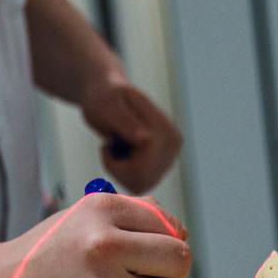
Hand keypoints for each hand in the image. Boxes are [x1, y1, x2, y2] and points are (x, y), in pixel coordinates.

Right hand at [0, 192, 190, 277]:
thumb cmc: (45, 257)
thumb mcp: (81, 221)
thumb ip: (130, 221)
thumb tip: (181, 235)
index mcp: (102, 209)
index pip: (170, 227)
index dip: (172, 246)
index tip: (158, 260)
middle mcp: (105, 242)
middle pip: (178, 259)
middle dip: (174, 276)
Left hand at [80, 70, 183, 193]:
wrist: (107, 93)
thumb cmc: (103, 96)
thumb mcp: (108, 106)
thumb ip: (126, 122)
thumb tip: (147, 140)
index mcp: (165, 129)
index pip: (143, 167)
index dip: (117, 164)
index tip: (106, 144)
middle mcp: (173, 144)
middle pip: (143, 180)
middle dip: (119, 170)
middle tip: (108, 147)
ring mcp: (170, 156)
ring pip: (141, 185)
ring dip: (120, 171)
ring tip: (115, 148)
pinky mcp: (161, 164)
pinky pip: (139, 184)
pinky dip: (123, 173)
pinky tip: (122, 154)